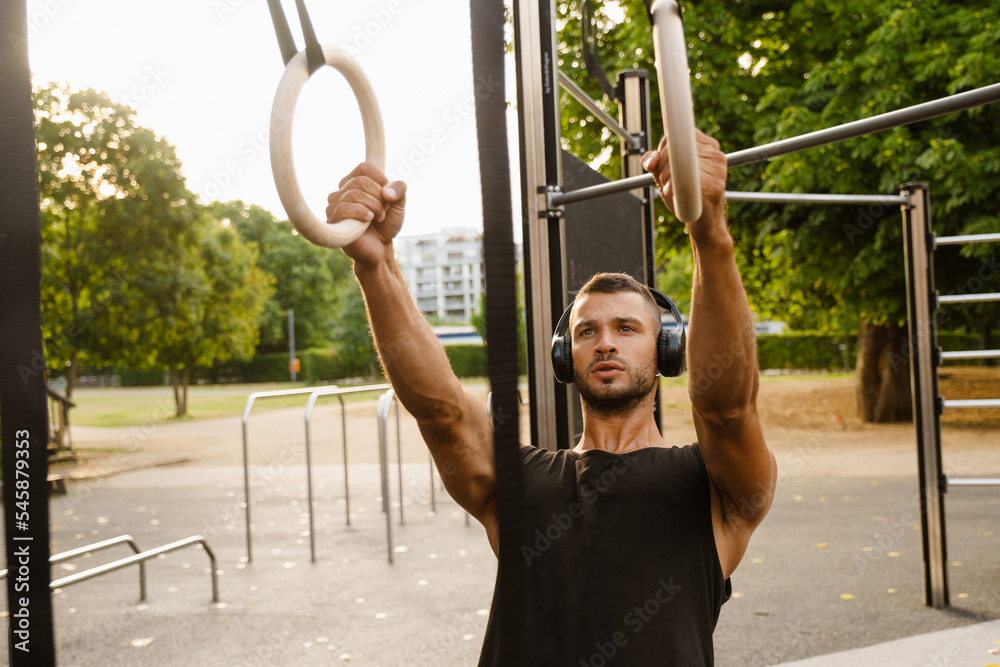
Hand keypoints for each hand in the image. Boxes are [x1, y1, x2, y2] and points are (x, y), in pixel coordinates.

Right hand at [326, 162, 406, 270]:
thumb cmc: (386, 224)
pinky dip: (361, 213)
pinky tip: (368, 220)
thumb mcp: (399, 204)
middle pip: (361, 181)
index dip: (381, 180)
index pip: (364, 168)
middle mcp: (342, 191)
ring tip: (378, 218)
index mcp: (355, 182)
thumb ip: (399, 189)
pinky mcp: (332, 220)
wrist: (380, 248)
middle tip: (383, 212)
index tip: (388, 197)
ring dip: (374, 207)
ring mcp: (334, 205)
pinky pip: (344, 208)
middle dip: (379, 197)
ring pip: (354, 194)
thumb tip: (386, 191)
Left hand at [642, 128, 728, 243]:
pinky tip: (671, 191)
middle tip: (664, 181)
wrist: (704, 220)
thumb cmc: (686, 194)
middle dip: (662, 165)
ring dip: (666, 177)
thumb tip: (650, 162)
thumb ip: (656, 162)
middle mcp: (715, 153)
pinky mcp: (714, 184)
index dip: (663, 149)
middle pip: (676, 147)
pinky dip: (673, 186)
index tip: (661, 163)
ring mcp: (717, 168)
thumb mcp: (667, 174)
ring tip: (671, 188)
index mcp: (706, 145)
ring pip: (680, 162)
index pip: (677, 135)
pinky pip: (686, 178)